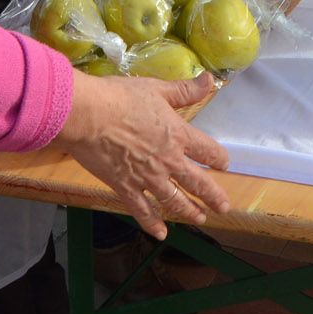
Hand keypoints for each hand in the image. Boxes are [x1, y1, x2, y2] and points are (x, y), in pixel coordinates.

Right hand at [55, 72, 230, 240]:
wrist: (88, 115)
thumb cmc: (121, 97)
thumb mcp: (157, 89)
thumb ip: (185, 90)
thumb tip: (210, 81)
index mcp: (178, 134)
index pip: (207, 150)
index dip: (218, 158)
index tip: (224, 164)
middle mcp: (168, 161)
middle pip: (198, 182)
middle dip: (213, 196)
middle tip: (224, 207)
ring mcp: (147, 178)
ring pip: (175, 200)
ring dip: (189, 211)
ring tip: (200, 218)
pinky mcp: (126, 188)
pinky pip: (142, 210)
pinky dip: (153, 223)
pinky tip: (161, 233)